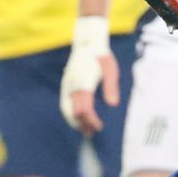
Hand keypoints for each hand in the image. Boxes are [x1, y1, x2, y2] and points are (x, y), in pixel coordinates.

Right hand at [58, 19, 120, 133]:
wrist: (87, 43)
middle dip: (81, 124)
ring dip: (74, 121)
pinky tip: (78, 119)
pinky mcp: (65, 84)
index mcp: (84, 82)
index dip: (91, 120)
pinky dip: (70, 114)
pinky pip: (64, 103)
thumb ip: (111, 87)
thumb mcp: (111, 69)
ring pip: (66, 109)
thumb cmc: (102, 57)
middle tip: (91, 133)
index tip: (99, 127)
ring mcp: (67, 85)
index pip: (84, 108)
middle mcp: (72, 85)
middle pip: (73, 112)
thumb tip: (113, 104)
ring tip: (85, 130)